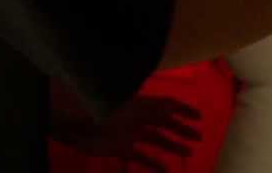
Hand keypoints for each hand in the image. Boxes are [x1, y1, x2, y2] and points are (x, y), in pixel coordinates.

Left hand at [65, 95, 201, 170]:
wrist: (72, 124)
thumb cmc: (97, 110)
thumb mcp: (124, 107)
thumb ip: (148, 108)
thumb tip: (172, 105)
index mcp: (140, 104)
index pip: (166, 105)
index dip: (183, 110)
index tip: (199, 117)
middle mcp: (138, 118)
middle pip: (164, 123)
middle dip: (182, 129)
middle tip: (198, 137)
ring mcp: (131, 134)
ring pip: (157, 140)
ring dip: (173, 145)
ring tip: (188, 153)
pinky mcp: (121, 149)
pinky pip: (142, 157)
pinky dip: (154, 164)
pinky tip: (165, 171)